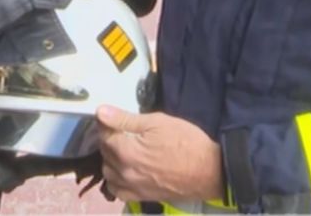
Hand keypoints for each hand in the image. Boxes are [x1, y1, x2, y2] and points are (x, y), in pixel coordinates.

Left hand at [96, 106, 225, 203]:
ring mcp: (132, 187)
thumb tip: (101, 112)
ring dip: (110, 160)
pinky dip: (116, 181)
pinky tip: (124, 171)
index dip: (106, 123)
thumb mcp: (157, 122)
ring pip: (108, 173)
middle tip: (121, 131)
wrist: (209, 171)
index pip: (104, 135)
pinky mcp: (141, 197)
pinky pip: (117, 191)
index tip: (112, 117)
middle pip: (104, 153)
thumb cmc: (186, 142)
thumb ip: (125, 119)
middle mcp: (124, 172)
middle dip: (109, 140)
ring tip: (123, 150)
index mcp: (126, 151)